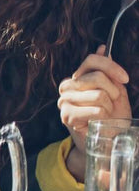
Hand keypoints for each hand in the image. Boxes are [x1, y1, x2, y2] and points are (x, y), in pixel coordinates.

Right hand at [58, 45, 130, 180]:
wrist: (105, 142)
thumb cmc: (111, 117)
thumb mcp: (115, 91)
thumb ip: (108, 71)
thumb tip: (102, 48)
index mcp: (78, 77)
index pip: (91, 60)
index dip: (111, 66)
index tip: (125, 79)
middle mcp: (68, 86)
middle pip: (97, 77)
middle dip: (113, 91)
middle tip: (112, 103)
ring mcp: (65, 101)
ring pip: (99, 94)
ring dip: (109, 106)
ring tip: (104, 114)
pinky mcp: (67, 115)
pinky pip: (96, 110)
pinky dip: (103, 117)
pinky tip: (97, 122)